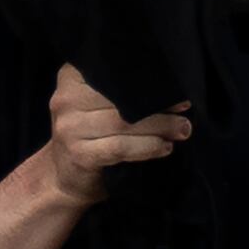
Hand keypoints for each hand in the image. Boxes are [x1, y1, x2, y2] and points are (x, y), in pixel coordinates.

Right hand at [38, 65, 192, 207]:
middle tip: (185, 111)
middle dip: (159, 105)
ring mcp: (69, 128)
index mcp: (72, 77)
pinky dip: (146, 147)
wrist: (63, 177)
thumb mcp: (96, 103)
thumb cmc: (90, 135)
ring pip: (124, 122)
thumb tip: (169, 85)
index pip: (114, 72)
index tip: (176, 87)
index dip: (148, 79)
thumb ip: (119, 90)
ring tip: (182, 129)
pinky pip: (120, 147)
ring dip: (159, 127)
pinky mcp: (79, 154)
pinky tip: (164, 147)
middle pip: (122, 98)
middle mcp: (66, 99)